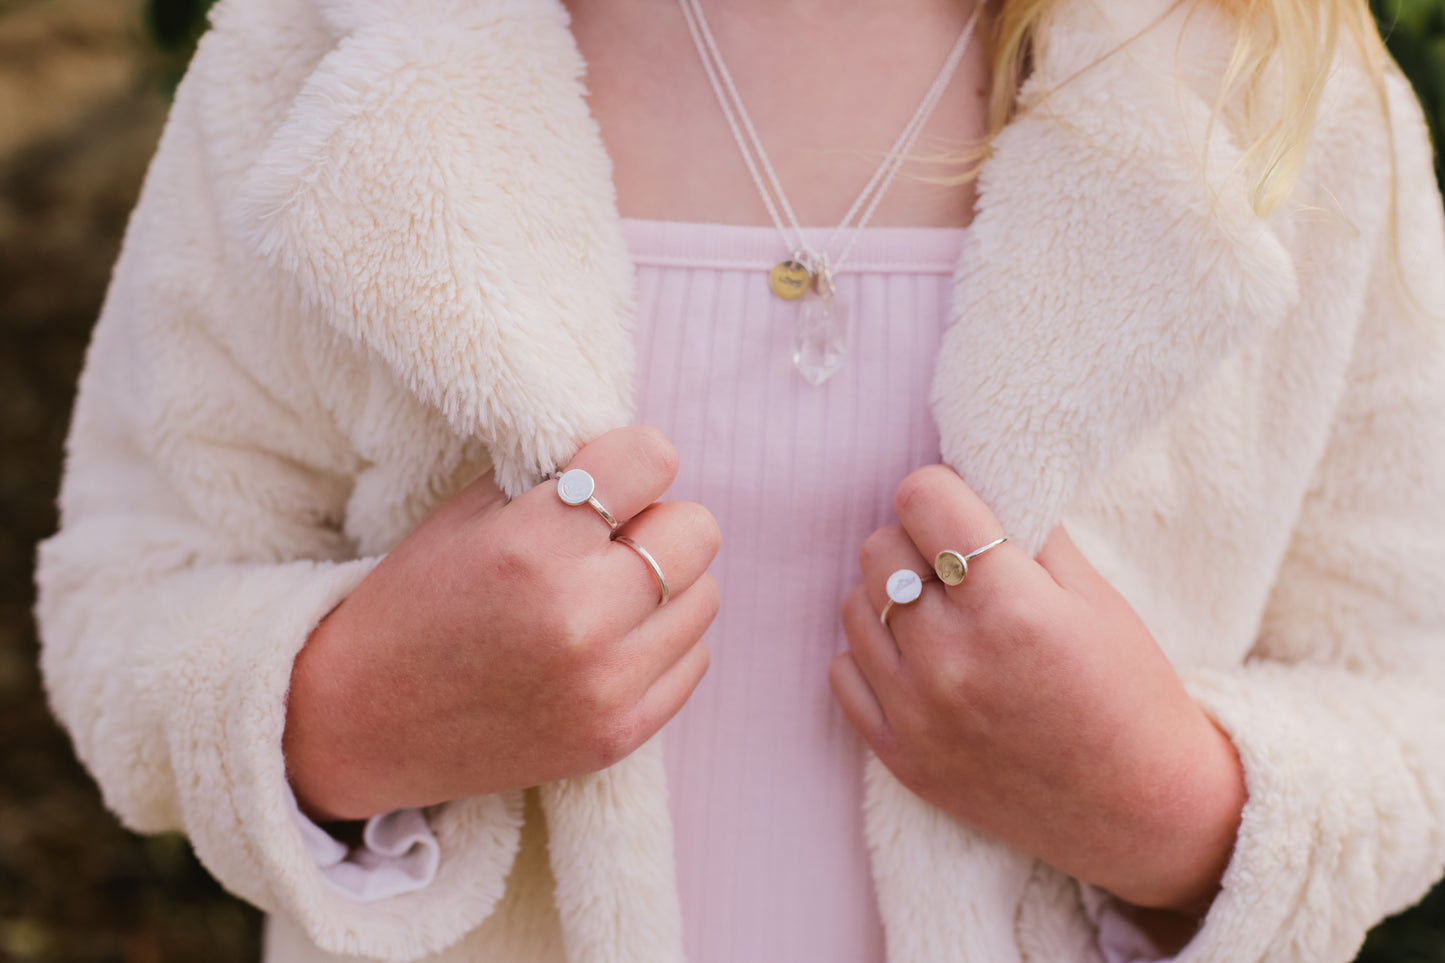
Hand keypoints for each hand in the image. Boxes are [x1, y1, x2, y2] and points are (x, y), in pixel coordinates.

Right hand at [284, 427, 719, 820]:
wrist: (364, 724)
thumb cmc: (416, 603)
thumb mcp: (468, 514)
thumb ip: (558, 477)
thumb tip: (640, 457)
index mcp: (532, 547)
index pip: (652, 459)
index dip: (631, 462)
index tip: (607, 480)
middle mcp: (580, 617)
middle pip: (697, 530)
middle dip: (656, 523)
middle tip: (606, 542)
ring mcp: (607, 685)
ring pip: (705, 595)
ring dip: (664, 586)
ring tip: (603, 597)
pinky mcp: (621, 734)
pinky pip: (694, 658)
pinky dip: (661, 644)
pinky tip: (606, 645)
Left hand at [831, 465, 1245, 915]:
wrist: (1139, 812)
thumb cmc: (1128, 694)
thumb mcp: (1095, 598)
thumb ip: (1025, 534)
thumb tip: (966, 486)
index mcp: (1010, 609)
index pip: (921, 500)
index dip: (941, 493)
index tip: (958, 509)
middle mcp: (952, 659)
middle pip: (880, 549)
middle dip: (916, 544)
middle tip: (955, 567)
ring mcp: (917, 712)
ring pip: (855, 606)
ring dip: (891, 599)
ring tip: (942, 615)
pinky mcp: (899, 756)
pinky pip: (843, 671)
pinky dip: (872, 656)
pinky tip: (918, 660)